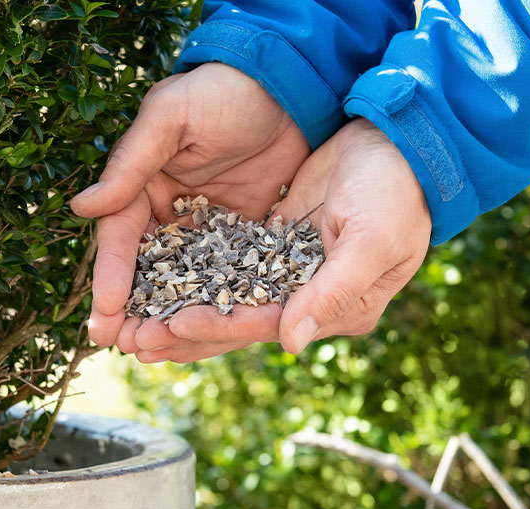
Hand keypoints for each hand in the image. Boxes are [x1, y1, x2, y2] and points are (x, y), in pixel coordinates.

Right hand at [70, 63, 309, 351]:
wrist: (289, 85)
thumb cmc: (223, 91)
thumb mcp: (171, 117)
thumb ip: (131, 163)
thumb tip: (82, 207)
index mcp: (142, 184)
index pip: (120, 238)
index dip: (111, 277)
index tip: (104, 316)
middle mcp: (167, 210)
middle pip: (145, 269)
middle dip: (132, 310)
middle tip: (124, 347)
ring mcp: (204, 227)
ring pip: (181, 281)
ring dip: (167, 317)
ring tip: (156, 354)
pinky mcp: (242, 235)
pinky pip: (224, 276)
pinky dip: (213, 305)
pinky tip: (206, 336)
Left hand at [145, 118, 431, 360]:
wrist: (396, 144)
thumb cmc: (395, 193)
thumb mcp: (371, 240)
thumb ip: (331, 292)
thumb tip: (290, 344)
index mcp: (340, 310)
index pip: (267, 325)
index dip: (219, 327)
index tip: (172, 326)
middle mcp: (312, 302)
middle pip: (239, 322)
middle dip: (187, 333)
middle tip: (134, 343)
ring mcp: (291, 276)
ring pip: (227, 300)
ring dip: (183, 311)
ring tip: (133, 327)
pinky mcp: (273, 247)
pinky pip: (227, 268)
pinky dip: (193, 277)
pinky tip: (156, 283)